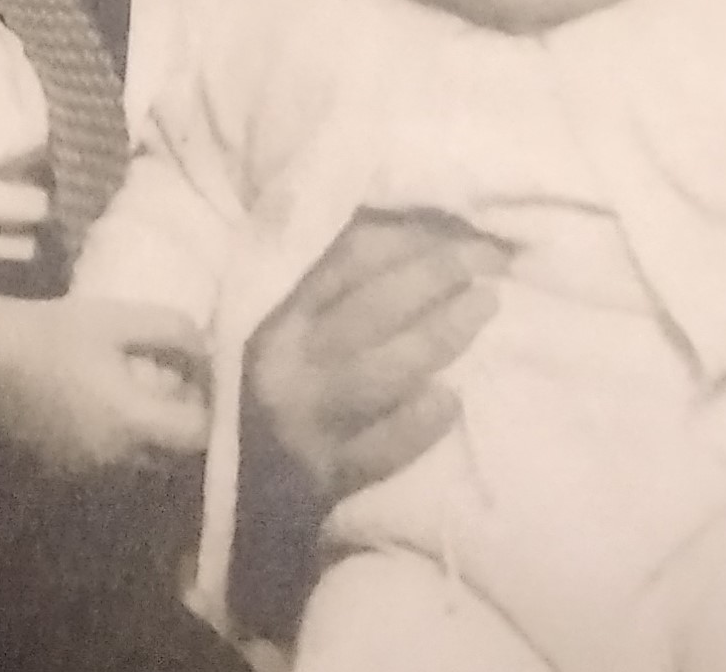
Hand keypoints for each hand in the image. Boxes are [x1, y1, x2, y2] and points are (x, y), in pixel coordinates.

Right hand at [0, 293, 210, 473]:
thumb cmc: (50, 335)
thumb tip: (207, 349)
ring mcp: (86, 472)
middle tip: (166, 383)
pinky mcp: (61, 471)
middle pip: (171, 455)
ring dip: (146, 435)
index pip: (198, 436)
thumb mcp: (117, 319)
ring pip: (139, 463)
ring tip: (129, 391)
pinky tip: (94, 404)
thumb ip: (173, 331)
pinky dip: (114, 442)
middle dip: (177, 424)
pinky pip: (106, 465)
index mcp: (134, 424)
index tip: (195, 378)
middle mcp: (116, 461)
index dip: (206, 407)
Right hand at [245, 209, 505, 503]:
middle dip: (437, 275)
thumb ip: (325, 290)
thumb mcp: (281, 330)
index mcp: (275, 315)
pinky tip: (451, 400)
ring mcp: (305, 422)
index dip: (412, 240)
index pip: (349, 259)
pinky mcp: (323, 477)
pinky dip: (417, 424)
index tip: (461, 233)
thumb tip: (411, 240)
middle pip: (372, 308)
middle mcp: (287, 363)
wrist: (236, 491)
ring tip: (486, 307)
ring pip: (380, 372)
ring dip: (440, 335)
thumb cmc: (270, 392)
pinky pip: (378, 449)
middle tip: (489, 261)